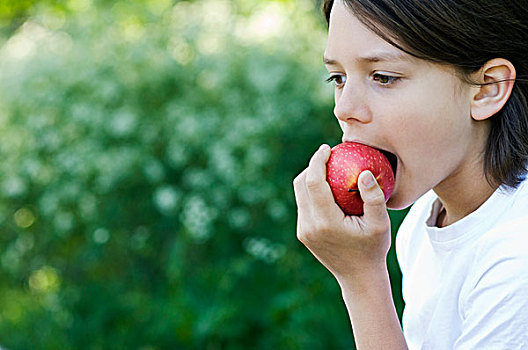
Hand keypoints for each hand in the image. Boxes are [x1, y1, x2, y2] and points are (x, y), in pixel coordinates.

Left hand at [293, 144, 391, 280]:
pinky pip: (303, 206)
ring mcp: (303, 230)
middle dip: (311, 166)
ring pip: (299, 195)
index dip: (317, 161)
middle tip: (328, 155)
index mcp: (325, 221)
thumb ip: (373, 197)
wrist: (358, 278)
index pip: (313, 182)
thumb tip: (364, 172)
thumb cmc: (373, 249)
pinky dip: (312, 192)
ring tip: (329, 169)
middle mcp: (309, 225)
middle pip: (300, 184)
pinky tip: (328, 188)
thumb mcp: (380, 224)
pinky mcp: (303, 233)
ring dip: (310, 178)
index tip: (327, 148)